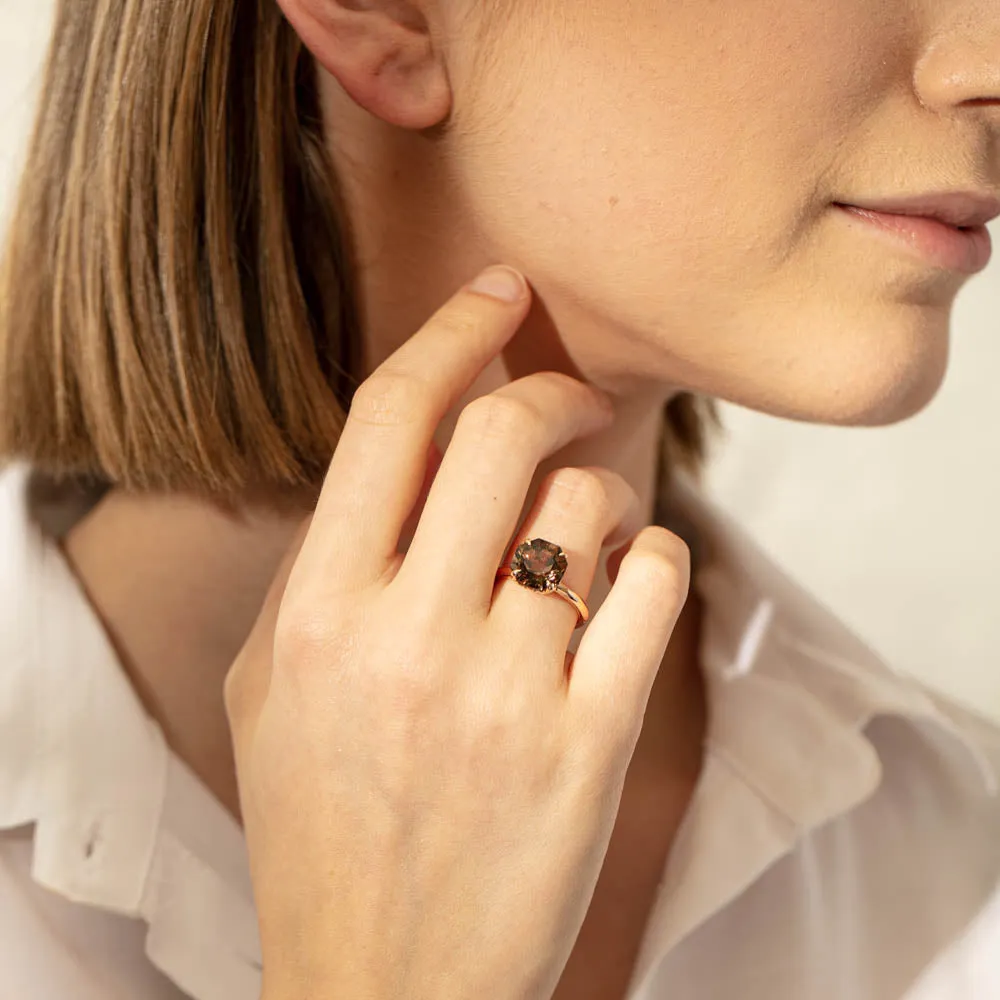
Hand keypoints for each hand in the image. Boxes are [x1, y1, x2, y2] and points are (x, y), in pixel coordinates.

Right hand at [224, 265, 691, 999]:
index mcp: (317, 613)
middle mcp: (408, 638)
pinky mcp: (592, 744)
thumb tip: (397, 461)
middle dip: (546, 387)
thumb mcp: (272, 688)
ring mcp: (507, 691)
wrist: (384, 986)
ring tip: (575, 546)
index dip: (451, 333)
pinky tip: (623, 586)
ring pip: (590, 506)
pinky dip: (652, 561)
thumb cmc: (321, 827)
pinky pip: (655, 585)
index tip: (498, 292)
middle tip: (559, 394)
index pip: (391, 420)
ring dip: (596, 499)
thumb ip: (319, 565)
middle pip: (506, 434)